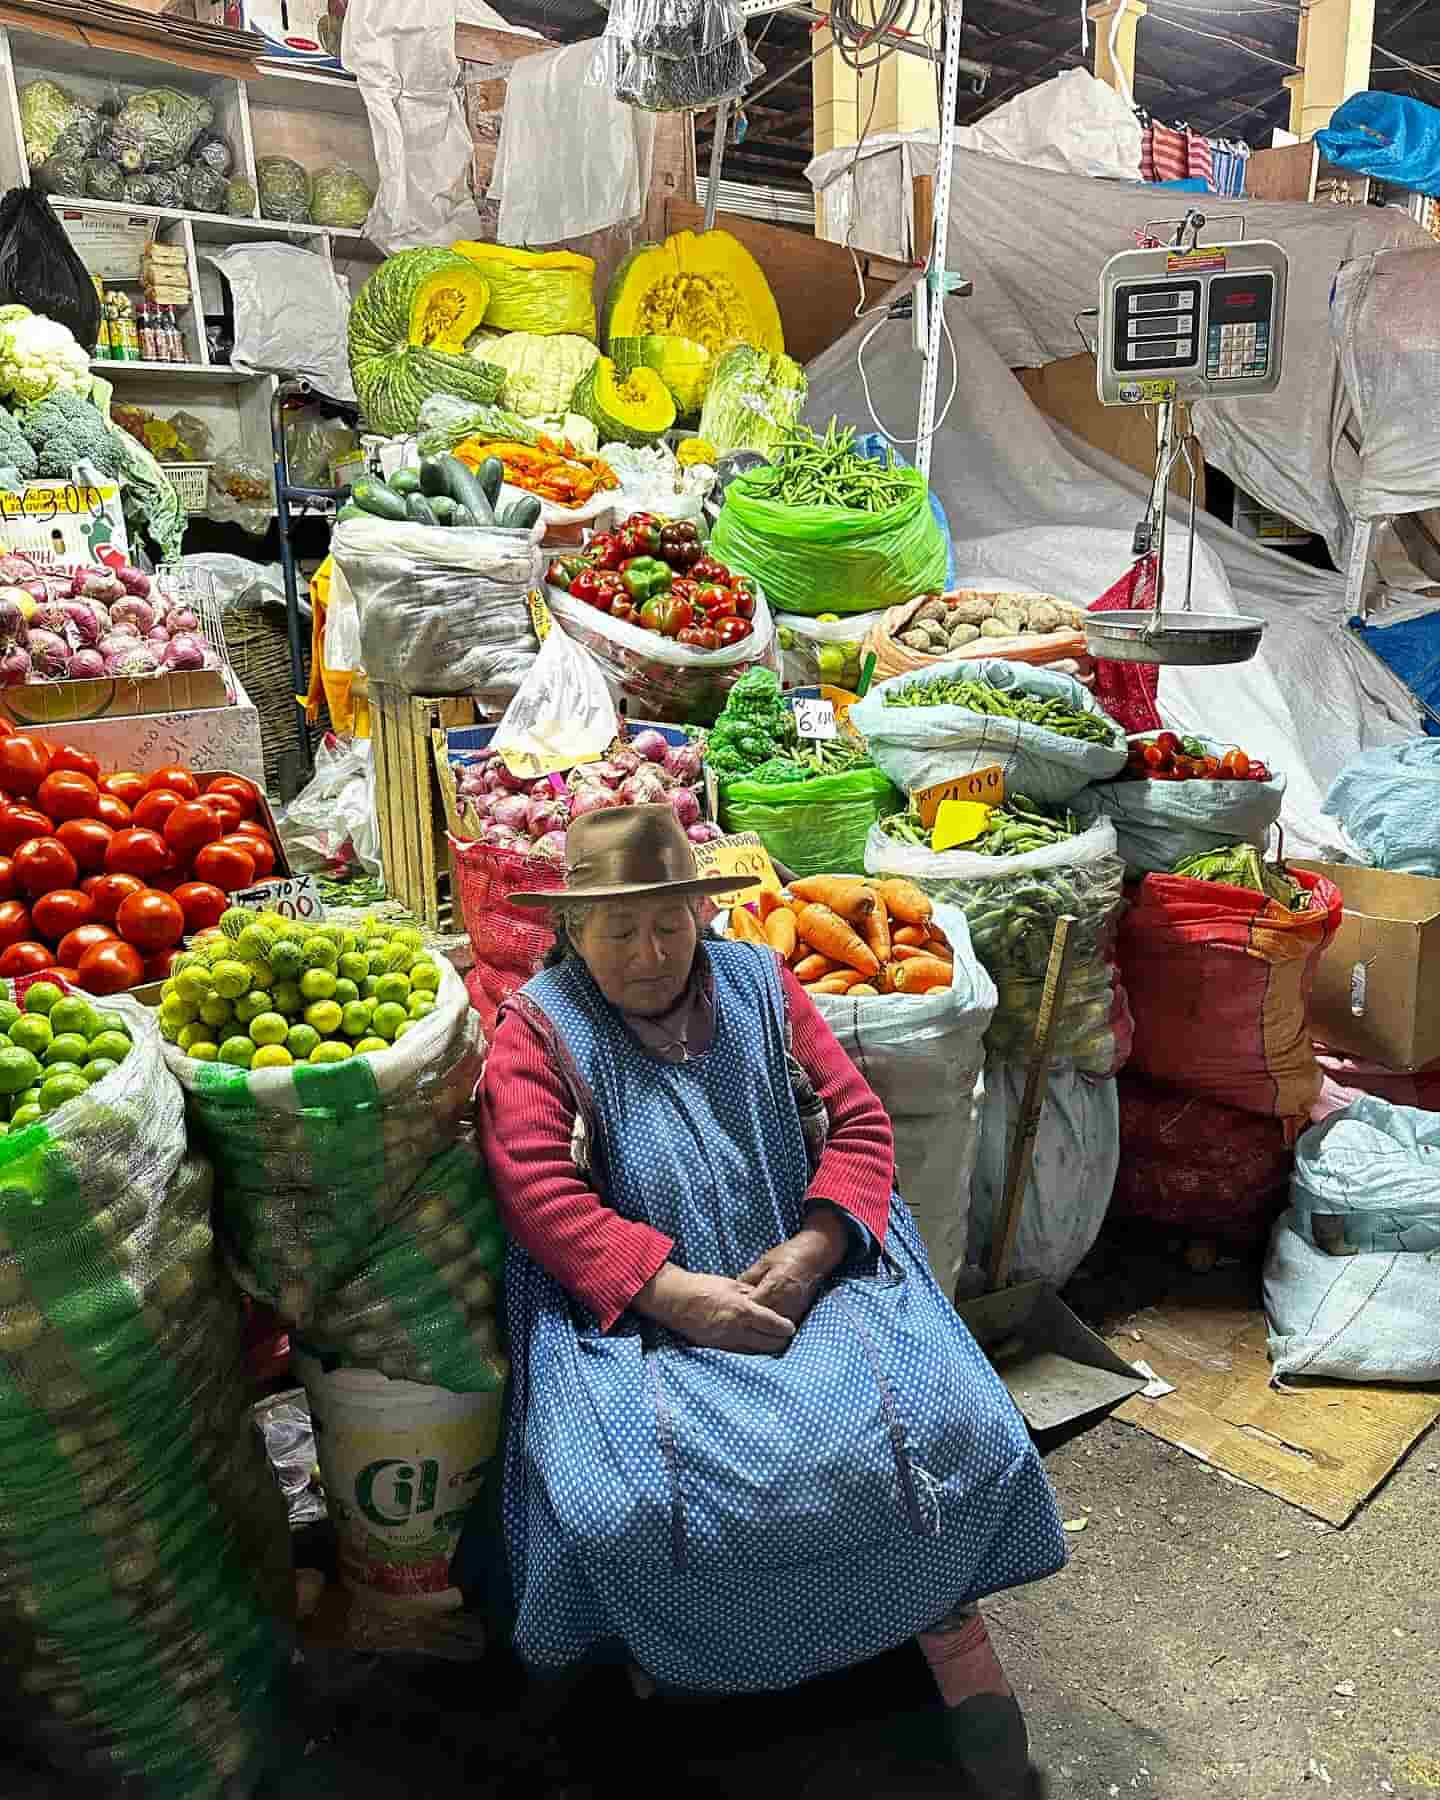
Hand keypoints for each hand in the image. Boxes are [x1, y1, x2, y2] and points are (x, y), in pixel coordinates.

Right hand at [633, 1265, 796, 1353]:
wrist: (675, 1300)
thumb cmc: (703, 1287)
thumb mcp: (732, 1285)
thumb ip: (751, 1295)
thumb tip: (768, 1302)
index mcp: (743, 1310)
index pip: (774, 1325)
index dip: (786, 1327)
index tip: (790, 1327)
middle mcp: (737, 1329)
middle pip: (770, 1344)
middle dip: (780, 1340)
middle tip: (783, 1335)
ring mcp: (726, 1341)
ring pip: (756, 1352)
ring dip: (764, 1346)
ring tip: (768, 1339)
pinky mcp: (716, 1348)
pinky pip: (739, 1353)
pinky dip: (748, 1349)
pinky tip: (750, 1341)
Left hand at [737, 1206, 849, 1326]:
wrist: (817, 1253)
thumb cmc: (789, 1254)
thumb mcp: (765, 1261)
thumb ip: (749, 1276)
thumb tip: (734, 1290)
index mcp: (774, 1285)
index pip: (753, 1305)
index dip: (740, 1309)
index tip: (730, 1310)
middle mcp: (785, 1301)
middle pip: (762, 1320)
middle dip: (748, 1321)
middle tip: (735, 1322)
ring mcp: (794, 1309)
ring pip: (773, 1327)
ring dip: (760, 1327)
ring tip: (747, 1326)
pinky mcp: (801, 1313)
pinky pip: (783, 1325)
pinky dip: (773, 1327)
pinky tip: (763, 1325)